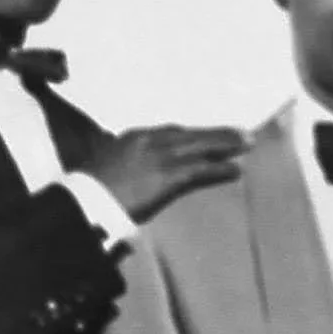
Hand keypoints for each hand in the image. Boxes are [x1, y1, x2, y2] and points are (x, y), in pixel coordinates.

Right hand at [84, 125, 248, 221]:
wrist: (85, 201)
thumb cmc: (90, 192)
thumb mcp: (105, 170)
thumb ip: (122, 165)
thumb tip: (130, 175)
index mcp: (133, 138)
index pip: (170, 132)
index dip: (192, 134)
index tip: (205, 135)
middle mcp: (149, 141)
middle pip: (190, 134)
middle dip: (217, 134)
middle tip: (240, 133)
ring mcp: (160, 157)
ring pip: (201, 146)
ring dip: (226, 145)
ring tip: (247, 144)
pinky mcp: (168, 176)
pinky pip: (200, 170)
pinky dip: (218, 170)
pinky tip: (235, 171)